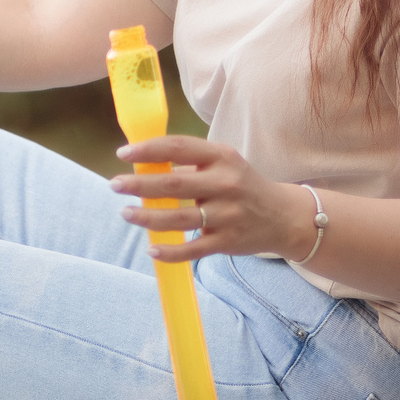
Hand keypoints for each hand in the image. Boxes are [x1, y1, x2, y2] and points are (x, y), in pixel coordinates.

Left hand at [108, 134, 314, 262]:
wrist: (284, 217)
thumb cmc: (242, 186)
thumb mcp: (224, 164)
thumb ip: (190, 162)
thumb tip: (142, 164)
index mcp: (222, 157)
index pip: (178, 147)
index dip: (148, 150)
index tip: (123, 153)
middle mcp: (226, 183)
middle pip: (174, 183)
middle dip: (139, 185)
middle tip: (115, 185)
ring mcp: (228, 214)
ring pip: (179, 218)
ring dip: (147, 217)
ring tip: (125, 213)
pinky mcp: (228, 241)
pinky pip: (193, 249)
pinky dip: (170, 252)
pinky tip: (151, 249)